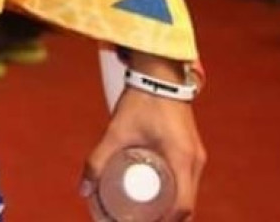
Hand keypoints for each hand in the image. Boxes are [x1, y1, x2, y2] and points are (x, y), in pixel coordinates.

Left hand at [82, 88, 205, 220]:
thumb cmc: (139, 101)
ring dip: (173, 210)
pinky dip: (177, 195)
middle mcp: (195, 162)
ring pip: (189, 194)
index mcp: (181, 159)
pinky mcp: (192, 150)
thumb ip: (98, 159)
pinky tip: (160, 200)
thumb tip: (83, 189)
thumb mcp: (116, 131)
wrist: (158, 73)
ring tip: (148, 217)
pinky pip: (188, 182)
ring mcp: (196, 156)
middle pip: (188, 205)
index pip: (182, 206)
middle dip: (168, 220)